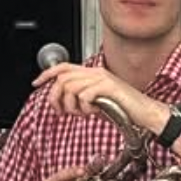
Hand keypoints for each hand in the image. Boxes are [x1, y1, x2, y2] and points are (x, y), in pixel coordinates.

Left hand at [33, 63, 171, 134]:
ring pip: (71, 87)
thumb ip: (79, 98)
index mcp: (92, 73)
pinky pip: (85, 95)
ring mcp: (103, 78)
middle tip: (63, 112)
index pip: (63, 67)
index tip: (36, 83)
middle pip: (62, 78)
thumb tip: (61, 102)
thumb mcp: (95, 102)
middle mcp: (96, 73)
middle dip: (57, 98)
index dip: (47, 74)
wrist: (144, 113)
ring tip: (83, 113)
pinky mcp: (109, 87)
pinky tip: (94, 111)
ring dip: (72, 105)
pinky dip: (85, 107)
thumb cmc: (123, 109)